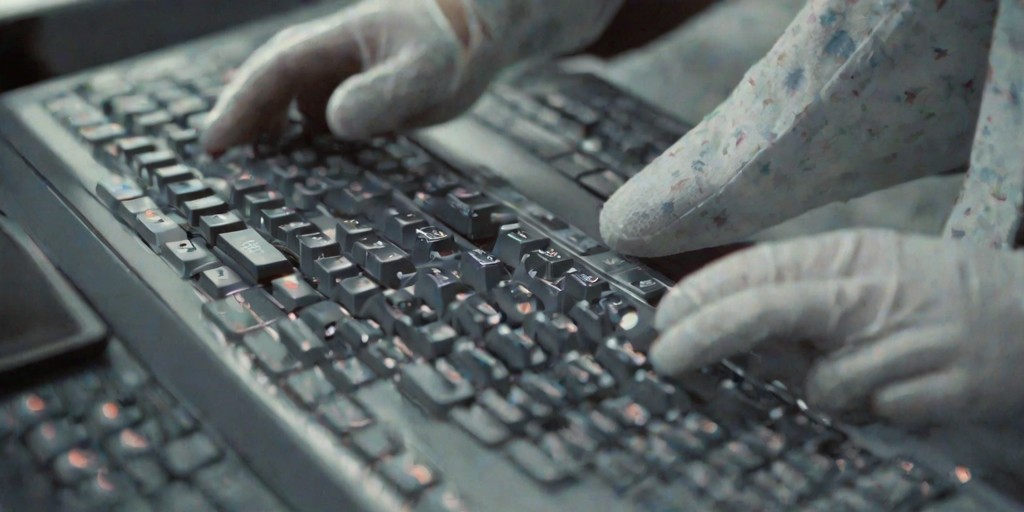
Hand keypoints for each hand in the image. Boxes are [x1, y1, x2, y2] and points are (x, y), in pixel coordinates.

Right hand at [202, 0, 622, 152]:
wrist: (476, 36)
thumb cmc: (449, 42)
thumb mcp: (425, 67)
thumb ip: (384, 92)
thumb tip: (335, 122)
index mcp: (331, 44)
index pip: (271, 74)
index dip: (239, 108)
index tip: (216, 143)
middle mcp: (325, 64)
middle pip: (266, 92)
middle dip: (240, 125)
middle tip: (218, 166)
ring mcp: (337, 84)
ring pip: (287, 112)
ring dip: (267, 140)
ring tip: (251, 177)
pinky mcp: (354, 106)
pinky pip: (316, 129)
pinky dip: (303, 152)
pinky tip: (302, 180)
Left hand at [649, 229, 1023, 426]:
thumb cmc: (933, 292)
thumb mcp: (865, 271)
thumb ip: (799, 293)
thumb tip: (725, 322)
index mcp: (847, 257)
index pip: (756, 271)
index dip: (701, 297)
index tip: (662, 320)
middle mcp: (870, 292)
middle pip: (764, 311)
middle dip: (702, 336)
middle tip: (663, 358)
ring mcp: (906, 341)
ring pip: (819, 384)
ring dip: (825, 388)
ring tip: (868, 368)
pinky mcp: (941, 388)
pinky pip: (874, 412)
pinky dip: (875, 408)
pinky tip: (905, 385)